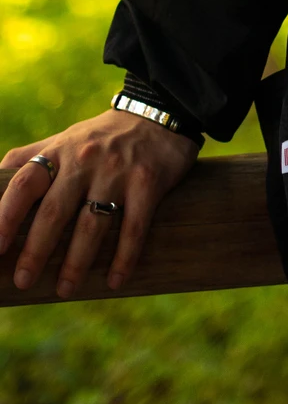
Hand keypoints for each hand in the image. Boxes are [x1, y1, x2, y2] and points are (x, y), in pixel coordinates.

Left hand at [0, 107, 199, 297]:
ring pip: (92, 224)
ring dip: (77, 262)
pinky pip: (134, 227)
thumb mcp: (63, 139)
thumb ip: (29, 158)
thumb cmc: (100, 137)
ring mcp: (117, 171)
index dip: (6, 215)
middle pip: (54, 210)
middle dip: (36, 250)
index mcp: (59, 152)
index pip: (25, 183)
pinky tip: (114, 281)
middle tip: (23, 280)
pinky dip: (123, 258)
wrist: (158, 113)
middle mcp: (85, 159)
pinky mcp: (147, 181)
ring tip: (65, 290)